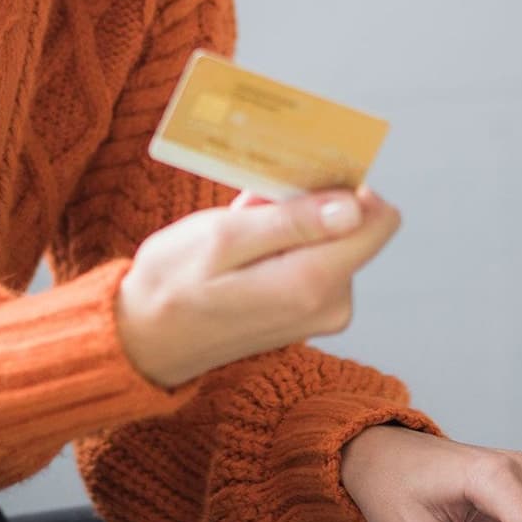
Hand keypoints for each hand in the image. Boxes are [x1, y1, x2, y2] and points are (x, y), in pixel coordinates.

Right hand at [116, 184, 399, 388]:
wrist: (144, 341)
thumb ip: (291, 222)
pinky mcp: (307, 314)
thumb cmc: (172, 284)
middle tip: (250, 208)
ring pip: (330, 241)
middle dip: (306, 206)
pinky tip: (242, 251)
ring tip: (237, 232)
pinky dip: (283, 246)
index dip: (344, 187)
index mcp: (313, 283)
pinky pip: (313, 262)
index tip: (299, 179)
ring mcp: (321, 313)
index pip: (378, 220)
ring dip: (289, 224)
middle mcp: (331, 304)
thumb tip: (355, 207)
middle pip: (351, 226)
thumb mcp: (222, 238)